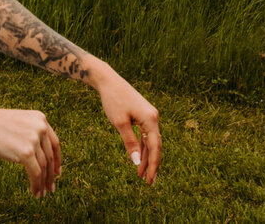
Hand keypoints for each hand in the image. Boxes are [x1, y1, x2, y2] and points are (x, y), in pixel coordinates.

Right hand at [0, 103, 61, 196]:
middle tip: (50, 187)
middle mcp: (40, 127)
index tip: (57, 172)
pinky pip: (35, 173)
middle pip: (51, 156)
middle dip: (51, 175)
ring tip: (41, 193)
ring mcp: (34, 139)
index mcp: (40, 119)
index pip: (55, 143)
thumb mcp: (19, 122)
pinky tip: (34, 191)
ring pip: (44, 167)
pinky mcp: (26, 152)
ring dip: (43, 183)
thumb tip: (37, 154)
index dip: (57, 160)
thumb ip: (31, 133)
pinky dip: (36, 185)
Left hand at [95, 68, 161, 183]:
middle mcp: (153, 117)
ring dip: (146, 157)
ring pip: (150, 141)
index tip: (149, 180)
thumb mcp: (120, 123)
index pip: (155, 147)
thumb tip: (137, 162)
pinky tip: (139, 158)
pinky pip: (145, 135)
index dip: (153, 165)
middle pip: (155, 145)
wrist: (108, 81)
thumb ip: (130, 143)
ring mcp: (149, 116)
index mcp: (151, 119)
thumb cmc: (113, 100)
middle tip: (148, 183)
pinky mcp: (143, 115)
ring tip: (140, 175)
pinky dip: (142, 147)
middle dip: (152, 164)